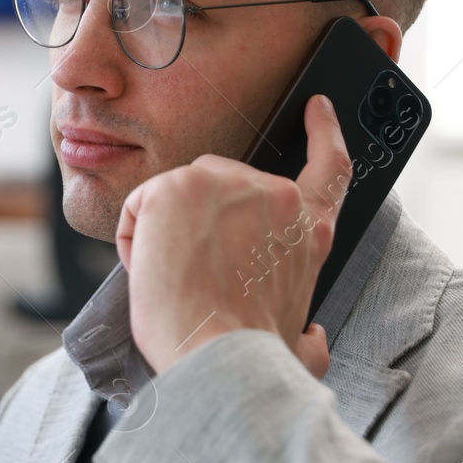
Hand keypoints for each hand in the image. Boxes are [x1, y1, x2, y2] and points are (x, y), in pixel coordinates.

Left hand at [115, 94, 352, 377]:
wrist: (220, 356)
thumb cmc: (254, 354)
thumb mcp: (301, 341)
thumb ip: (309, 334)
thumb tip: (313, 338)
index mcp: (309, 230)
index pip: (328, 167)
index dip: (324, 132)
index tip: (317, 107)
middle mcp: (274, 196)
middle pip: (222, 184)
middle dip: (201, 222)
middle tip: (197, 275)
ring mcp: (223, 183)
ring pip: (177, 198)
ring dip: (167, 236)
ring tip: (179, 283)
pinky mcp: (175, 187)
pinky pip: (140, 209)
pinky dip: (135, 243)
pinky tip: (154, 272)